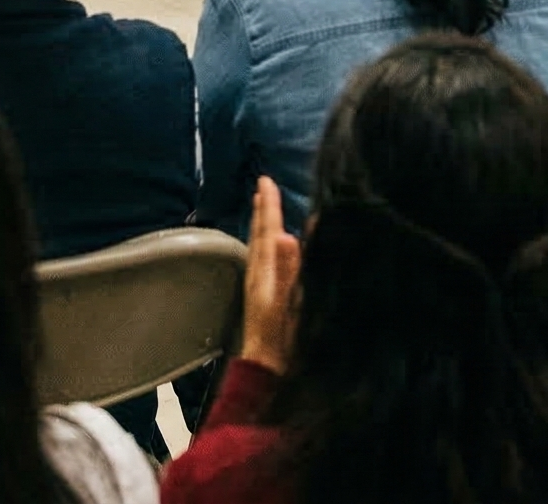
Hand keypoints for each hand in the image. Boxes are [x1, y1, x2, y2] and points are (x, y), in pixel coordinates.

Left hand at [236, 177, 302, 370]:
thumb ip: (288, 269)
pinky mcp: (262, 296)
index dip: (269, 206)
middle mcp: (259, 274)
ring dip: (263, 224)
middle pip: (260, 235)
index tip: (267, 180)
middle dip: (263, 209)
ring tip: (263, 207)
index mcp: (266, 272)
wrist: (265, 368)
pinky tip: (271, 247)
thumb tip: (285, 234)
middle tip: (263, 185)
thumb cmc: (281, 338)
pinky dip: (266, 243)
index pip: (268, 231)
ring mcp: (259, 286)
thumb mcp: (288, 302)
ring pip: (260, 246)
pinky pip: (263, 258)